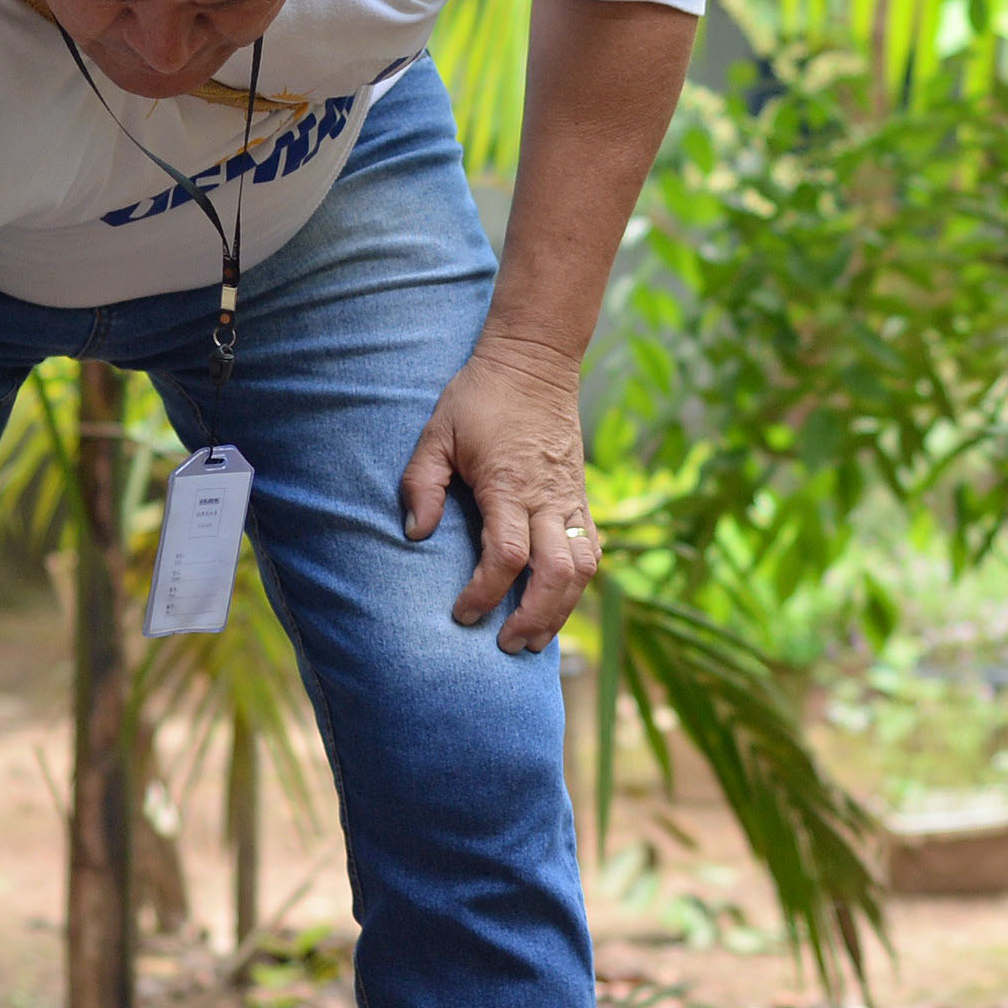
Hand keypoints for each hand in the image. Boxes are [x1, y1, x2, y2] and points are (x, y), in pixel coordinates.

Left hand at [400, 332, 599, 653]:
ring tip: (536, 640)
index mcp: (509, 485)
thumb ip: (422, 485)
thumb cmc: (479, 398)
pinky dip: (579, 586)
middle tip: (506, 645)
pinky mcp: (581, 498)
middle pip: (557, 574)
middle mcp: (548, 498)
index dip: (486, 592)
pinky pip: (591, 551)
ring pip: (584, 569)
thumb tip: (416, 535)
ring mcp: (571, 499)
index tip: (463, 614)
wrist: (534, 363)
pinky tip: (558, 606)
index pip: (507, 555)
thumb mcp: (436, 434)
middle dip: (534, 617)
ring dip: (563, 610)